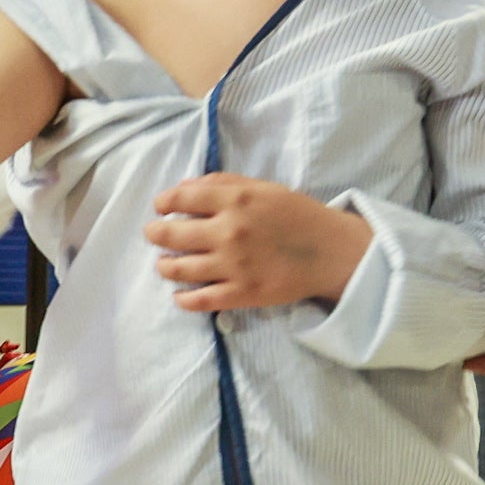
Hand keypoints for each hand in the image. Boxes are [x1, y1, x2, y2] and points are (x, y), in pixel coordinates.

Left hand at [146, 175, 369, 311]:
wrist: (331, 252)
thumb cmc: (297, 215)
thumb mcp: (263, 188)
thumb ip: (223, 184)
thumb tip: (183, 187)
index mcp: (234, 201)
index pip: (180, 198)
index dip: (163, 202)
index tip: (160, 207)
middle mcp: (229, 232)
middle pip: (171, 234)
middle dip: (155, 233)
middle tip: (154, 235)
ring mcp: (233, 266)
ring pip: (179, 268)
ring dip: (165, 265)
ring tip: (165, 264)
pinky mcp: (242, 294)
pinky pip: (200, 300)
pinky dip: (183, 299)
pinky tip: (180, 294)